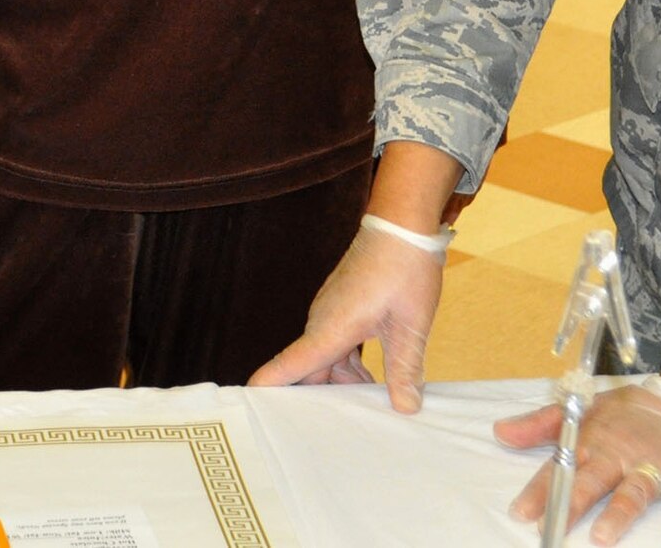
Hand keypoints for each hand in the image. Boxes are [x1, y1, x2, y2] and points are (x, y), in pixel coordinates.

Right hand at [249, 218, 446, 411]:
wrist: (402, 224)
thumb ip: (405, 369)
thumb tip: (405, 408)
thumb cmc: (405, 269)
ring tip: (369, 409)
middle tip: (331, 435)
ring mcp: (331, 312)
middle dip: (319, 401)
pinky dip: (350, 366)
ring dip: (342, 383)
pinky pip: (337, 345)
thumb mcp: (411, 324)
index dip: (269, 386)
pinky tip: (373, 381)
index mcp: (332, 327)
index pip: (291, 365)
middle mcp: (323, 320)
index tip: (250, 410)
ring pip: (326, 359)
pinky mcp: (343, 306)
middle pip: (310, 370)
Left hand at [498, 381, 660, 544]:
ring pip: (634, 491)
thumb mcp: (586, 410)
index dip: (540, 489)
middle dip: (571, 503)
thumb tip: (500, 432)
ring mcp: (654, 465)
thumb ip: (542, 424)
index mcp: (593, 439)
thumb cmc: (631, 411)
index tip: (521, 512)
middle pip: (593, 481)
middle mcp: (620, 454)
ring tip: (602, 536)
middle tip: (552, 527)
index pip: (561, 465)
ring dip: (619, 514)